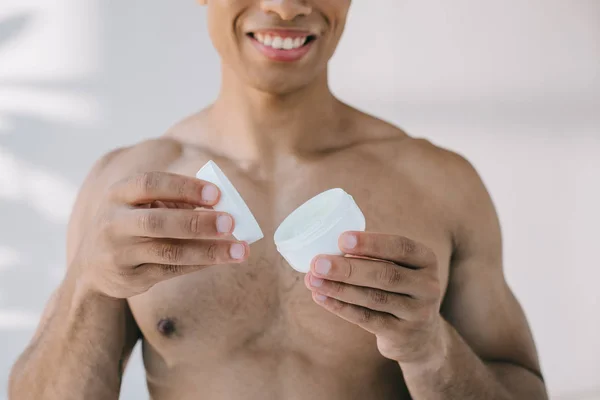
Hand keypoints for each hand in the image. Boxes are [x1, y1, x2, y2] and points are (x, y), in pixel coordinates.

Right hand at [73, 171, 248, 298]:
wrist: (91, 268)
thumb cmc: (131, 225)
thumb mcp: (141, 205)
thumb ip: (175, 201)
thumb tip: (222, 205)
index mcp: (118, 194)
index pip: (151, 184)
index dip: (184, 188)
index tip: (217, 194)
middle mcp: (114, 223)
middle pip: (158, 222)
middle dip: (197, 222)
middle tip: (231, 223)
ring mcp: (120, 253)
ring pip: (169, 252)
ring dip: (209, 251)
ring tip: (240, 249)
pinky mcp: (130, 278)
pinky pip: (171, 270)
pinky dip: (200, 264)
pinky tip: (221, 259)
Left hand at [304, 232, 443, 364]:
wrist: (420, 336)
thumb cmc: (398, 289)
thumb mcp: (398, 268)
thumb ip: (372, 257)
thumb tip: (328, 249)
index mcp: (426, 260)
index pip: (401, 247)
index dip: (371, 243)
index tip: (342, 239)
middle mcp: (427, 286)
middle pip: (385, 275)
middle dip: (348, 269)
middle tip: (318, 263)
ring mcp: (417, 313)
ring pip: (373, 298)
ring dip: (339, 288)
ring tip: (313, 280)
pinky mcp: (402, 335)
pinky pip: (366, 319)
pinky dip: (341, 307)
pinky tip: (321, 297)